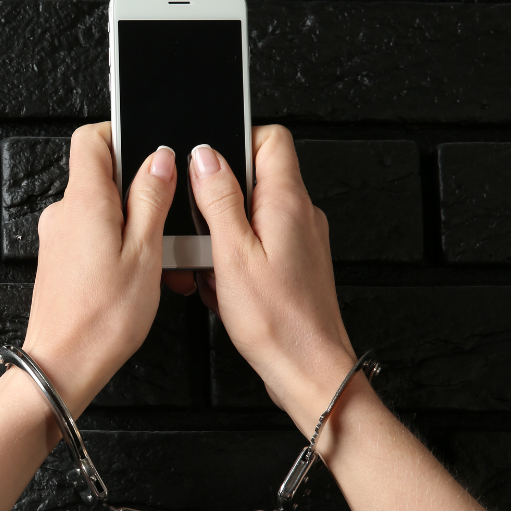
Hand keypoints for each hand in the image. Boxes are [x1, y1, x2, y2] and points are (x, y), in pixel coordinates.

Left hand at [22, 123, 178, 414]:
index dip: (122, 134)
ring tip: (160, 261)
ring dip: (135, 226)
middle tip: (169, 220)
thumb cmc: (102, 319)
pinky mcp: (59, 260)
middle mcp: (63, 213)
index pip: (92, 138)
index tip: (153, 150)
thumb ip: (151, 198)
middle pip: (102, 175)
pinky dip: (119, 247)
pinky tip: (141, 275)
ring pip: (102, 211)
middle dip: (140, 191)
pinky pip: (92, 237)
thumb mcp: (145, 252)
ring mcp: (58, 237)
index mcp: (84, 200)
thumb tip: (159, 158)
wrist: (63, 364)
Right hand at [189, 126, 357, 431]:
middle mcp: (300, 215)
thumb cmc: (278, 323)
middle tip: (202, 232)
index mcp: (287, 202)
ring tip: (213, 268)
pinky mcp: (294, 264)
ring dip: (221, 238)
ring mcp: (300, 239)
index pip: (269, 139)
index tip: (206, 169)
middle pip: (253, 179)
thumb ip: (218, 199)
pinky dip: (232, 261)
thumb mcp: (232, 254)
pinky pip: (255, 245)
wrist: (309, 371)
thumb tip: (205, 156)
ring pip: (249, 216)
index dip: (234, 143)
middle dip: (217, 202)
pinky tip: (222, 287)